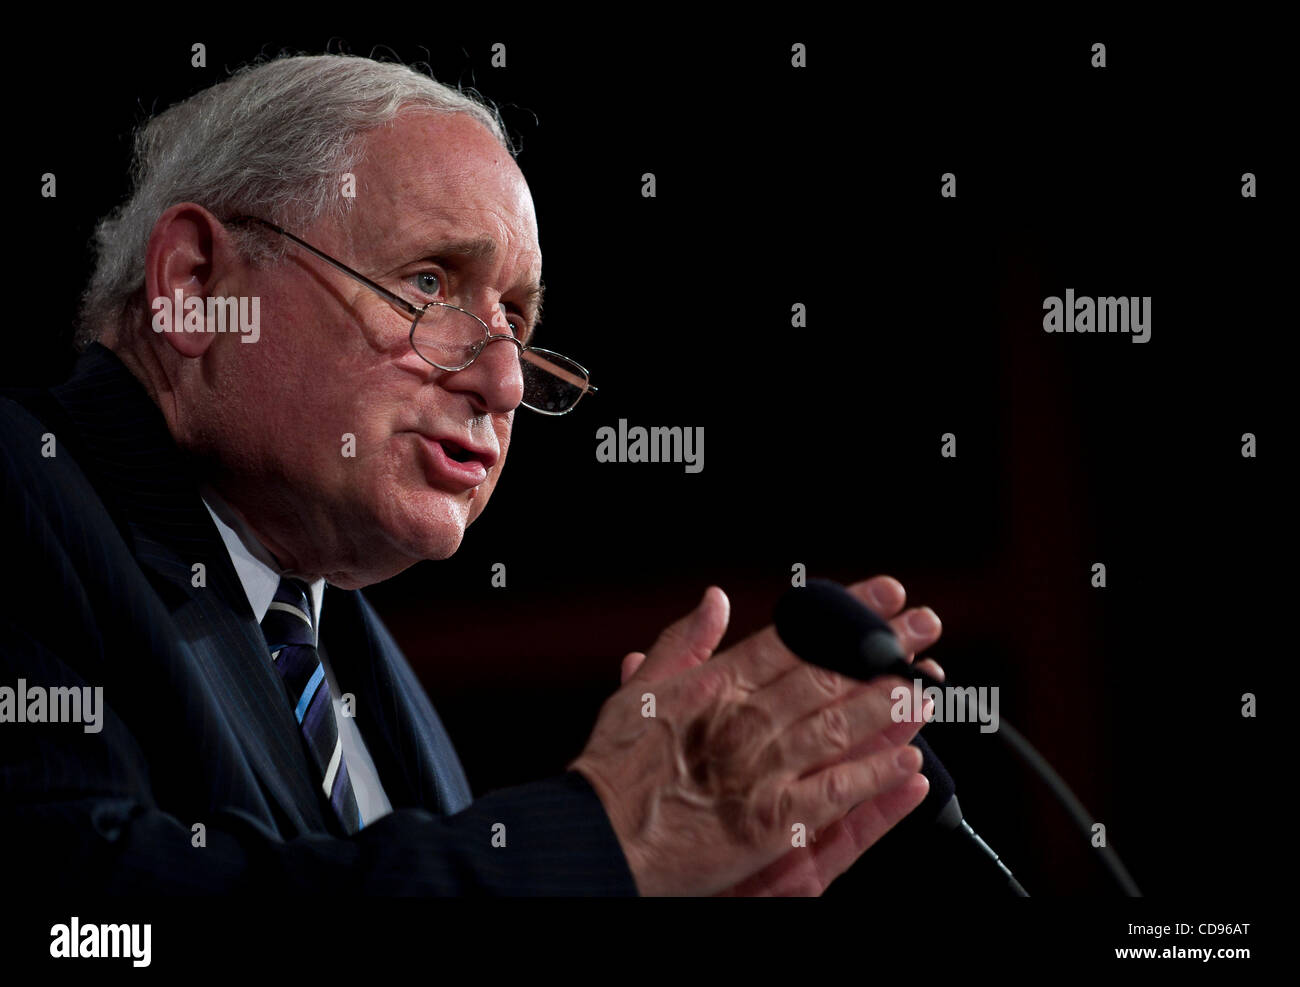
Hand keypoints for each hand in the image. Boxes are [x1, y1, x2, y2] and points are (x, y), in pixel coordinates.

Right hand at [569, 575, 943, 895]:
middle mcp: (746, 720)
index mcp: (718, 685)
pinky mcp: (773, 821)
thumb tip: (715, 599)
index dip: (846, 613)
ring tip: (925, 687)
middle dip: (883, 650)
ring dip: (889, 705)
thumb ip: (684, 642)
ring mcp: (763, 770)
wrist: (597, 837)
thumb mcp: (640, 689)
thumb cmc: (615, 766)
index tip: (885, 596)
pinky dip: (874, 774)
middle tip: (926, 630)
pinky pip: (837, 792)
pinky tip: (906, 760)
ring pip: (841, 728)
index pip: (796, 637)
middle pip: (829, 675)